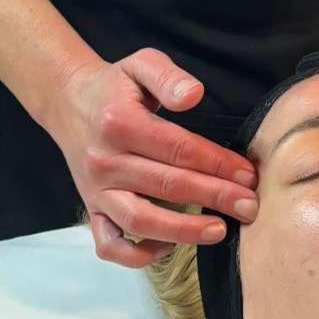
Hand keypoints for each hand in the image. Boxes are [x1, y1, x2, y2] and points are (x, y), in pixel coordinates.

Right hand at [50, 48, 259, 267]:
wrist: (68, 102)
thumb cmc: (115, 85)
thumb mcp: (141, 63)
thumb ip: (169, 76)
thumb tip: (194, 95)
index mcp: (120, 123)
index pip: (178, 148)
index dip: (217, 164)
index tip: (247, 174)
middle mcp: (104, 161)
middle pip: (166, 186)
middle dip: (214, 197)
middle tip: (249, 206)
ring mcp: (95, 190)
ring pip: (139, 220)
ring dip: (183, 231)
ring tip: (219, 231)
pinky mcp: (91, 208)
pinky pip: (109, 244)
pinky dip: (137, 254)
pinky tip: (169, 246)